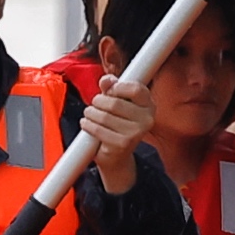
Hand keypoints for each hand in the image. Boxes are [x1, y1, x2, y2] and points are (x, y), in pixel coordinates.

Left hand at [85, 70, 154, 190]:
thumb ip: (111, 87)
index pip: (136, 89)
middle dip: (98, 101)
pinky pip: (99, 130)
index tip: (109, 90)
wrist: (117, 154)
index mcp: (149, 105)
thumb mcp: (116, 100)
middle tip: (94, 103)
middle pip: (115, 103)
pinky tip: (86, 123)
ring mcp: (136, 133)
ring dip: (90, 113)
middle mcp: (147, 119)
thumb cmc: (118, 122)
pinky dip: (88, 125)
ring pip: (105, 116)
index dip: (118, 87)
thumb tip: (106, 80)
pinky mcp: (122, 145)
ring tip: (89, 113)